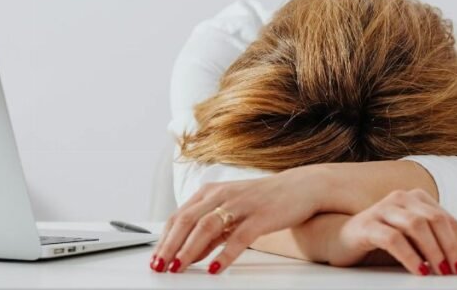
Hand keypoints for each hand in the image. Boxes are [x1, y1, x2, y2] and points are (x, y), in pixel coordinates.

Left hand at [150, 166, 338, 273]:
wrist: (302, 187)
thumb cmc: (265, 200)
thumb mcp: (232, 213)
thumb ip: (211, 232)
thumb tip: (189, 253)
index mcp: (211, 192)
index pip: (178, 216)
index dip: (164, 238)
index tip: (154, 258)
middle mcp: (222, 195)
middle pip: (187, 220)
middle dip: (170, 246)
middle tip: (160, 266)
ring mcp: (241, 204)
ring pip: (207, 226)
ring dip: (189, 249)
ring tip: (179, 267)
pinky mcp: (261, 216)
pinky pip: (238, 237)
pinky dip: (224, 253)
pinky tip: (215, 268)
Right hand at [329, 189, 456, 275]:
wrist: (340, 239)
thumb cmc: (380, 239)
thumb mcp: (411, 238)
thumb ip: (432, 241)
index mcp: (416, 198)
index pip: (446, 219)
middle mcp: (401, 198)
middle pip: (435, 220)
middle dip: (450, 248)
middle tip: (456, 271)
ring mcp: (382, 209)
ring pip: (416, 225)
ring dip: (433, 251)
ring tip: (440, 271)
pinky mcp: (367, 224)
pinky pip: (393, 239)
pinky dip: (410, 256)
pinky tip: (418, 270)